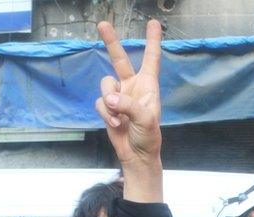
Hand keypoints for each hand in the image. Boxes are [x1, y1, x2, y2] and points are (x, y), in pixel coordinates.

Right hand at [94, 19, 162, 199]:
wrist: (136, 155)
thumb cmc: (148, 137)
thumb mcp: (145, 120)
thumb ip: (128, 106)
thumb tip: (109, 98)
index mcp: (148, 85)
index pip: (151, 59)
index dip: (153, 41)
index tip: (154, 23)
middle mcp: (133, 86)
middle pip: (119, 59)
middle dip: (111, 42)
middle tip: (103, 23)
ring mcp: (119, 96)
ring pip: (105, 85)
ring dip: (109, 101)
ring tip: (118, 118)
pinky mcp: (107, 107)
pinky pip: (99, 102)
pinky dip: (104, 113)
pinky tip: (114, 124)